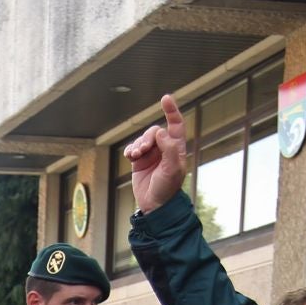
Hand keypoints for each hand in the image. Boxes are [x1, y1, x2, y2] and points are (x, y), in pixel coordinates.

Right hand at [124, 94, 188, 215]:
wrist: (154, 205)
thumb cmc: (167, 188)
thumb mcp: (172, 169)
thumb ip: (168, 148)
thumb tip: (160, 131)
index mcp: (176, 148)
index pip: (175, 124)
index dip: (171, 111)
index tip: (165, 98)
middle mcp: (164, 149)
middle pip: (154, 131)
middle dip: (147, 138)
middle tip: (142, 150)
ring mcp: (151, 154)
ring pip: (142, 139)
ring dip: (137, 145)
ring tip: (135, 156)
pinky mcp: (139, 161)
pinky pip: (132, 148)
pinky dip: (129, 150)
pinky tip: (129, 156)